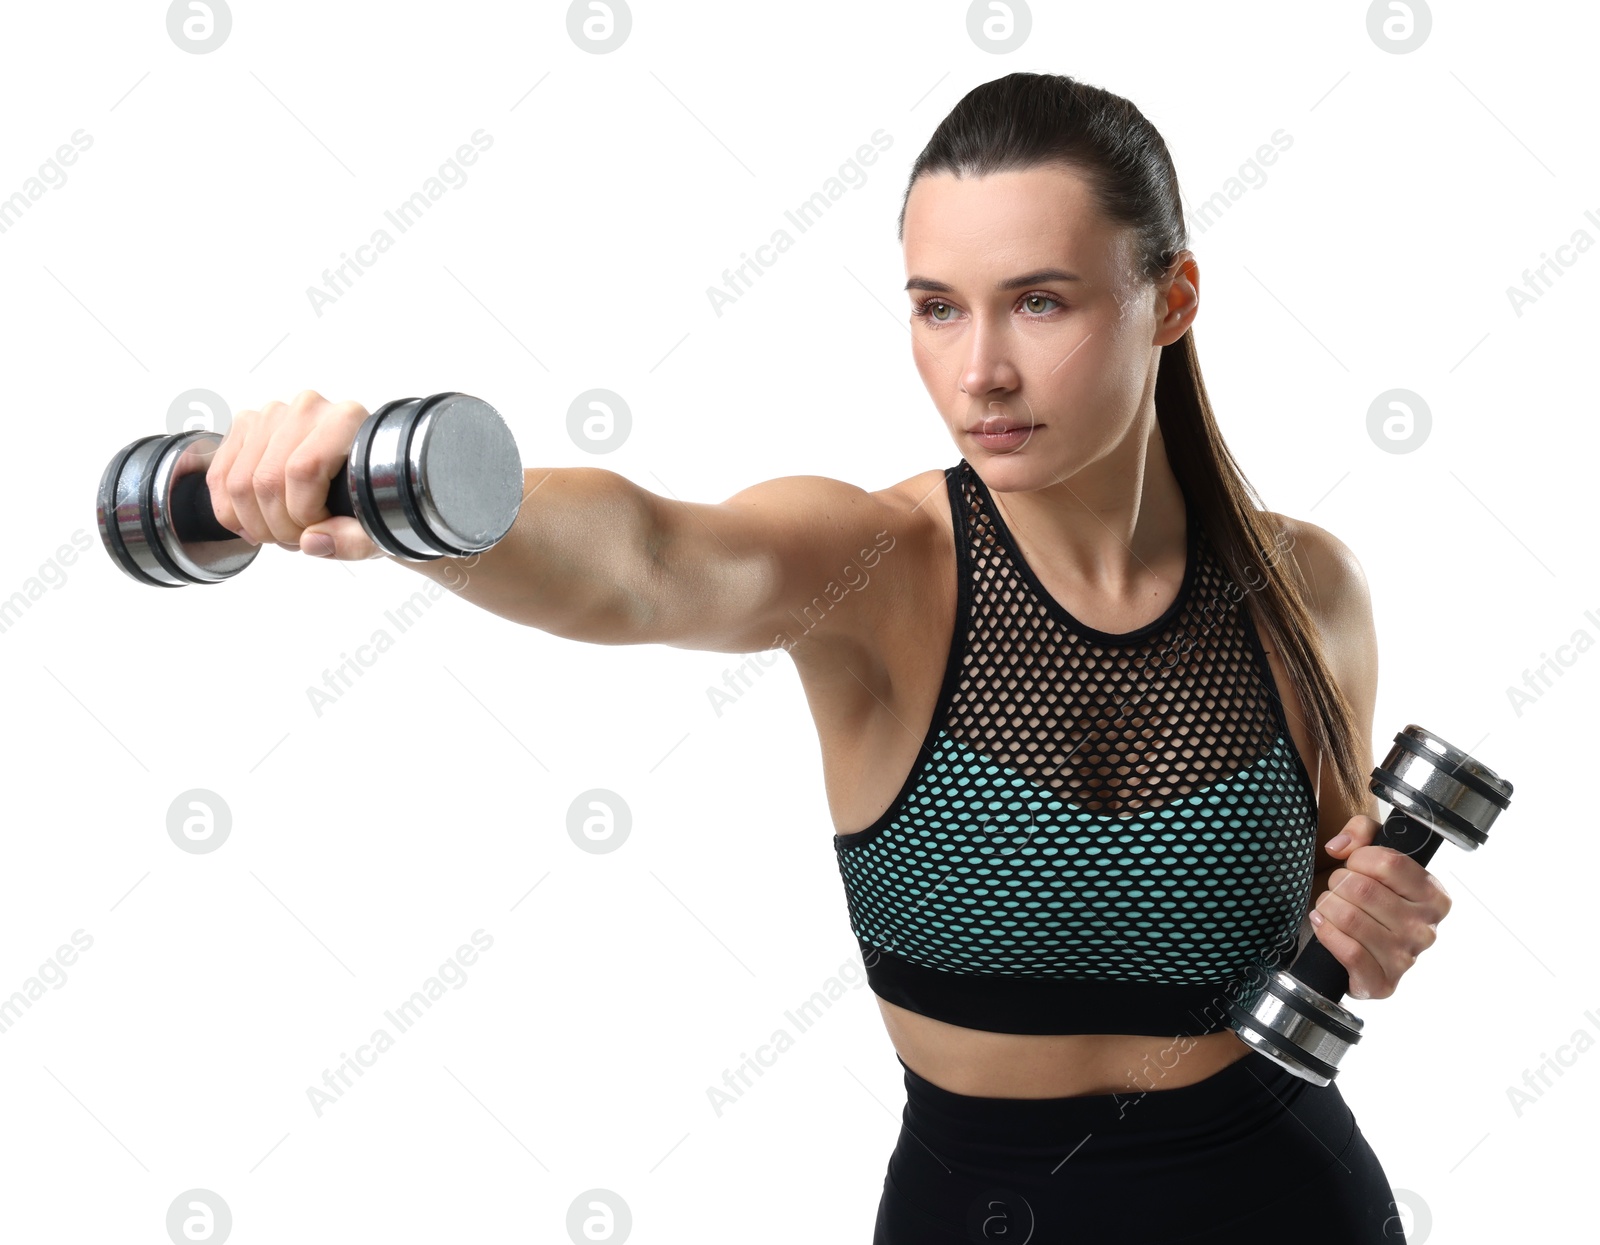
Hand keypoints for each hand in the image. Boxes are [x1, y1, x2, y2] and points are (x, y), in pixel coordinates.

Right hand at [205, 390, 379, 559]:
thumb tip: (312, 540)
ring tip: (282, 534)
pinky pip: (219, 476)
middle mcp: (307, 408)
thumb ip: (356, 540)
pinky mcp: (246, 426)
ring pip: (238, 482)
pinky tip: (253, 525)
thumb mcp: (380, 527)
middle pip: (266, 479)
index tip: (319, 530)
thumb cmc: (373, 497)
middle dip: (277, 527)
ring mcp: (272, 415)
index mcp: (345, 420)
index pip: (302, 470)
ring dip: (254, 524)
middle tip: (297, 541)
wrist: (363, 476)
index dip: (303, 514)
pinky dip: (229, 511)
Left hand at [1309, 814, 1451, 1000]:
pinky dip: (1326, 933)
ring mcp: (1407, 958)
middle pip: (1364, 889)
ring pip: (1351, 918)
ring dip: (1327, 906)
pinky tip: (1323, 925)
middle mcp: (1426, 929)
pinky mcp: (1383, 983)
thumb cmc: (1367, 895)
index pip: (1388, 862)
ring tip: (1327, 905)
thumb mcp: (1372, 852)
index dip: (1358, 858)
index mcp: (1434, 896)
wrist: (1357, 945)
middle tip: (1336, 887)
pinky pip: (1348, 951)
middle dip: (1338, 883)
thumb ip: (1362, 830)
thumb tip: (1341, 846)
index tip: (1352, 865)